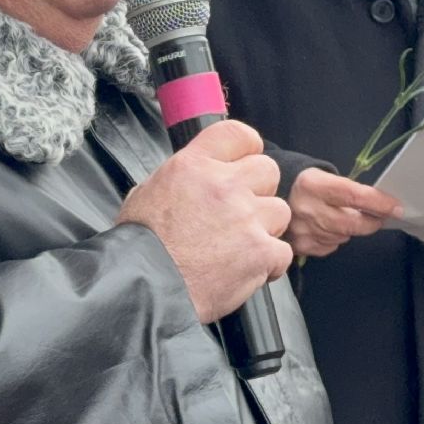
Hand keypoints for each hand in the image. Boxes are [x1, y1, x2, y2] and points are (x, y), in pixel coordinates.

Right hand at [118, 119, 291, 323]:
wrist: (144, 288)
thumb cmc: (140, 247)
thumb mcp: (147, 192)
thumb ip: (181, 177)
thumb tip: (195, 176)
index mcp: (194, 166)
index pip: (238, 134)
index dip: (247, 149)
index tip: (245, 163)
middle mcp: (224, 186)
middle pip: (268, 170)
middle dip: (259, 190)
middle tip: (241, 212)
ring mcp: (246, 218)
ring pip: (280, 210)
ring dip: (266, 227)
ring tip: (241, 245)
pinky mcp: (261, 252)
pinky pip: (283, 250)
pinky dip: (270, 263)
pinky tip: (247, 269)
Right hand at [286, 168, 400, 258]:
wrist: (267, 197)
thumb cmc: (305, 185)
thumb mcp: (324, 177)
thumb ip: (350, 190)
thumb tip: (382, 206)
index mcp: (313, 185)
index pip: (354, 195)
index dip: (379, 203)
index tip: (397, 208)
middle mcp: (306, 209)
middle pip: (352, 223)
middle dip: (371, 221)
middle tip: (379, 217)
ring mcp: (302, 231)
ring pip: (342, 237)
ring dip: (349, 229)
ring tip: (339, 217)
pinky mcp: (299, 247)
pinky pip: (330, 247)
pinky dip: (334, 239)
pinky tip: (325, 228)